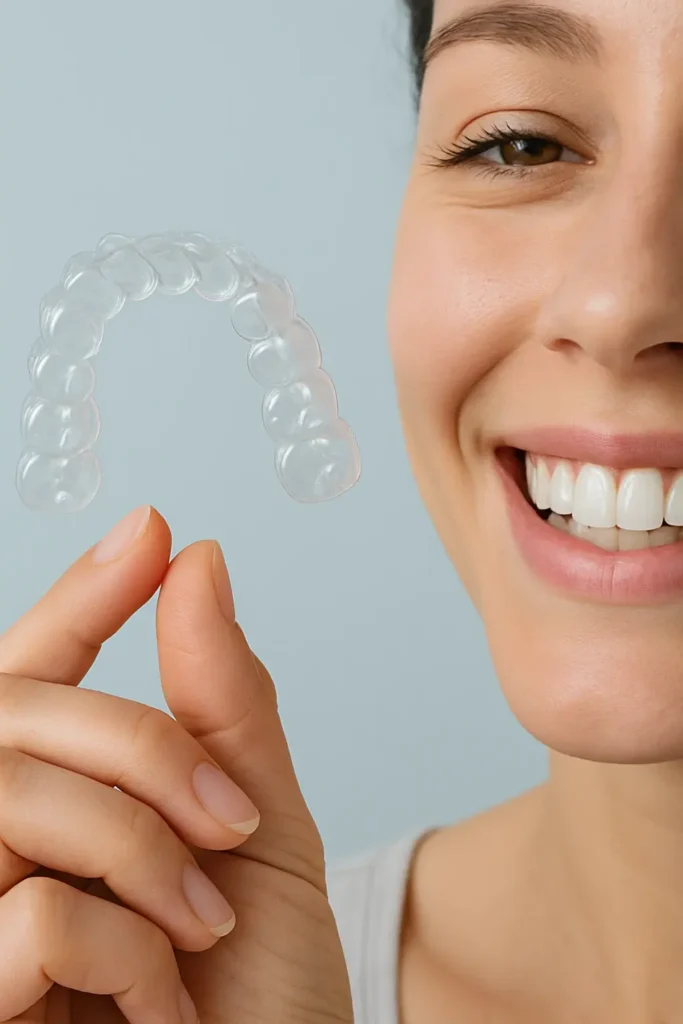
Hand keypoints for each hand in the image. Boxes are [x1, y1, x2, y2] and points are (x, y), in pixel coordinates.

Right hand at [0, 508, 352, 1023]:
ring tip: (204, 921)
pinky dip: (125, 944)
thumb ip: (221, 704)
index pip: (26, 679)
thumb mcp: (259, 833)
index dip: (77, 598)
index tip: (152, 528)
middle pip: (12, 711)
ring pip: (8, 789)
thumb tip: (194, 561)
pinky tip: (157, 1007)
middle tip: (230, 817)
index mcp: (53, 809)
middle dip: (140, 739)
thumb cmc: (263, 994)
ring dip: (138, 839)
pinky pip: (29, 912)